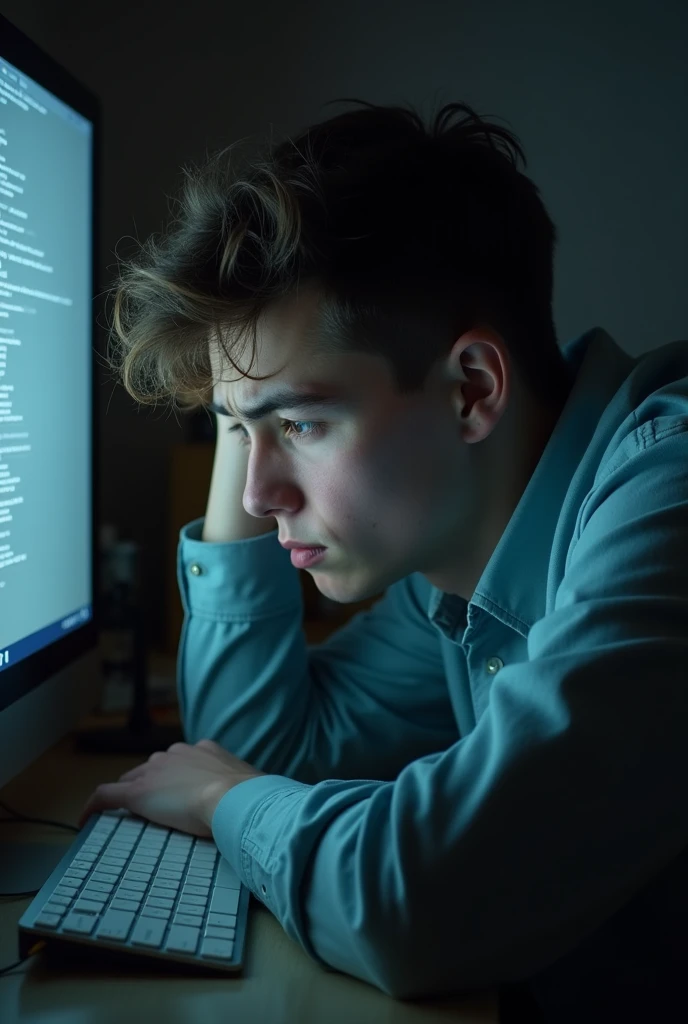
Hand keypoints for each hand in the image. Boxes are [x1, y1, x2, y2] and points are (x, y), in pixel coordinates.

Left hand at [77, 739, 267, 836]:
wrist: (234, 796)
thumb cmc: (248, 795)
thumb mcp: (247, 784)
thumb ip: (240, 787)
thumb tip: (251, 800)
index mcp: (202, 750)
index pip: (178, 761)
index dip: (173, 778)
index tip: (176, 794)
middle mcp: (176, 754)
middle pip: (151, 768)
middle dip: (148, 784)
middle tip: (152, 809)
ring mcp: (155, 772)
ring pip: (130, 780)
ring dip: (127, 794)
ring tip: (122, 816)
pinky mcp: (136, 793)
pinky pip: (105, 795)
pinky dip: (93, 806)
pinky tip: (84, 819)